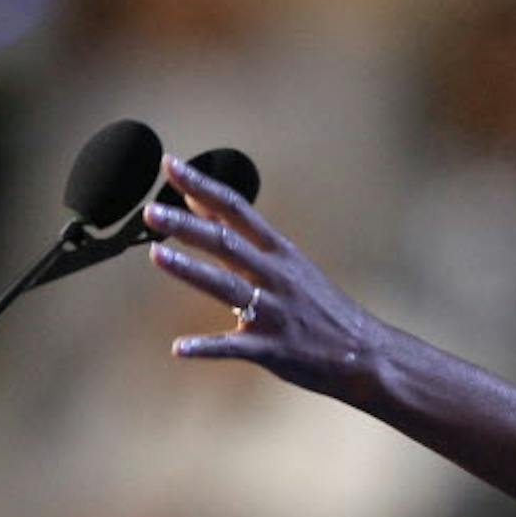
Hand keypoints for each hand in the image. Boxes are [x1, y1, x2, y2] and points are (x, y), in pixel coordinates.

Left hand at [144, 154, 385, 399]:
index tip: (172, 165)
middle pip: (226, 243)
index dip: (202, 186)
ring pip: (227, 287)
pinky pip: (234, 347)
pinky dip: (206, 347)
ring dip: (190, 271)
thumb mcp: (286, 262)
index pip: (235, 209)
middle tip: (152, 211)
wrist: (363, 351)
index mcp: (279, 251)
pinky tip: (178, 348)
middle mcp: (275, 276)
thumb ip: (239, 235)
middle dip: (187, 226)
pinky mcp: (272, 348)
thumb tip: (196, 201)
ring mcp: (274, 312)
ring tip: (156, 256)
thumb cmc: (319, 304)